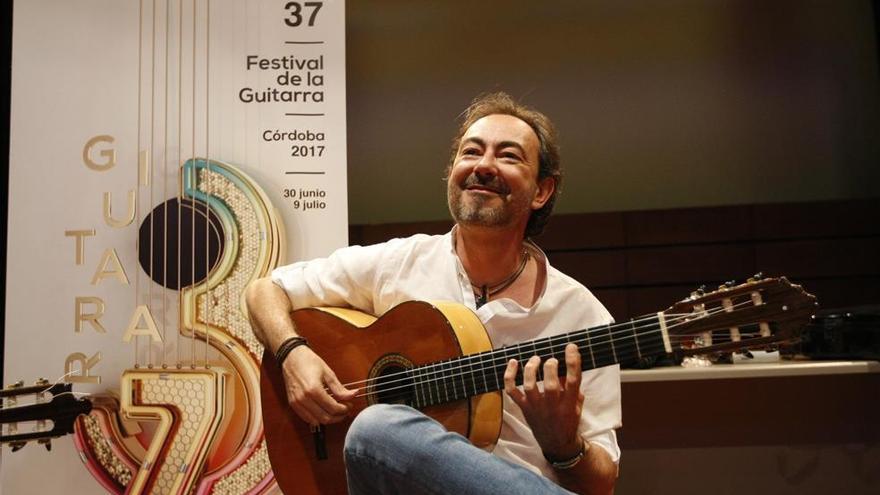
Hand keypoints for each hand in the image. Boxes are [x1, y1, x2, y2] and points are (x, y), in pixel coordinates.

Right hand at [281, 345, 356, 425]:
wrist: (291, 357)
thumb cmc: (308, 361)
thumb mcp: (328, 373)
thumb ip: (340, 388)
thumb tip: (353, 394)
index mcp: (313, 389)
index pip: (332, 408)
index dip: (344, 409)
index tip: (349, 405)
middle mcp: (303, 398)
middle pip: (325, 417)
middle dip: (338, 417)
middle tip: (345, 410)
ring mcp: (297, 402)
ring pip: (316, 421)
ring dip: (328, 419)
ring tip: (336, 412)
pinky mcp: (293, 404)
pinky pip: (306, 418)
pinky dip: (317, 418)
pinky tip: (324, 412)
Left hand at [503, 343, 583, 458]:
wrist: (557, 444)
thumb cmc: (568, 420)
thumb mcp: (577, 404)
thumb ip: (571, 386)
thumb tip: (564, 364)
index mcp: (569, 404)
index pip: (573, 380)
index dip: (572, 362)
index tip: (571, 347)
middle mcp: (553, 406)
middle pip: (551, 384)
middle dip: (550, 367)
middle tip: (551, 360)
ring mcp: (536, 408)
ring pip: (530, 386)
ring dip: (531, 369)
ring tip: (535, 359)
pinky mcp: (524, 408)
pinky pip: (512, 391)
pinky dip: (509, 376)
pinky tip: (513, 362)